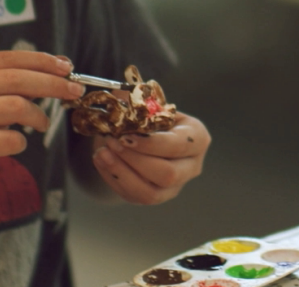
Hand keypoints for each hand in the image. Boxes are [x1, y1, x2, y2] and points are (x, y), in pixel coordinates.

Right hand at [0, 51, 84, 209]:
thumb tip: (60, 66)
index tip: (67, 66)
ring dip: (38, 116)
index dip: (40, 61)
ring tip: (41, 124)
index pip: (6, 58)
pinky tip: (15, 145)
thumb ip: (10, 83)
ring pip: (16, 106)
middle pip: (15, 79)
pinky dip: (21, 142)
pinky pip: (11, 139)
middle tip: (74, 91)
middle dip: (52, 83)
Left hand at [91, 112, 210, 204]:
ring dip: (121, 173)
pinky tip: (101, 161)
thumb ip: (137, 103)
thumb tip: (117, 102)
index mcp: (197, 138)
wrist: (144, 134)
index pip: (177, 146)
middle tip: (111, 142)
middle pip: (168, 174)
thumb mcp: (149, 105)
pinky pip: (135, 196)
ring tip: (101, 153)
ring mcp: (175, 186)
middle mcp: (192, 166)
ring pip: (150, 193)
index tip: (124, 136)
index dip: (150, 144)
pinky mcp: (156, 196)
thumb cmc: (150, 116)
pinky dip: (114, 179)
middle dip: (135, 160)